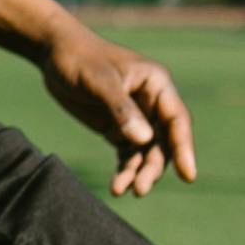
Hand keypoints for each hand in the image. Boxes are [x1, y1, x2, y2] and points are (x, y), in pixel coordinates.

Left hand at [38, 33, 199, 197]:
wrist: (55, 54)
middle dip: (153, 167)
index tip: (188, 175)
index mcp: (156, 84)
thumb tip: (144, 140)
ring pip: (147, 152)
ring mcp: (137, 117)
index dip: (184, 148)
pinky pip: (129, 154)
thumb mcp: (99, 81)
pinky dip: (125, 170)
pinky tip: (116, 186)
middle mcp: (152, 103)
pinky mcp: (119, 128)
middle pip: (164, 142)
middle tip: (140, 190)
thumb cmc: (79, 59)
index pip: (177, 119)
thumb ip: (121, 109)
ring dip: (137, 172)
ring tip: (120, 190)